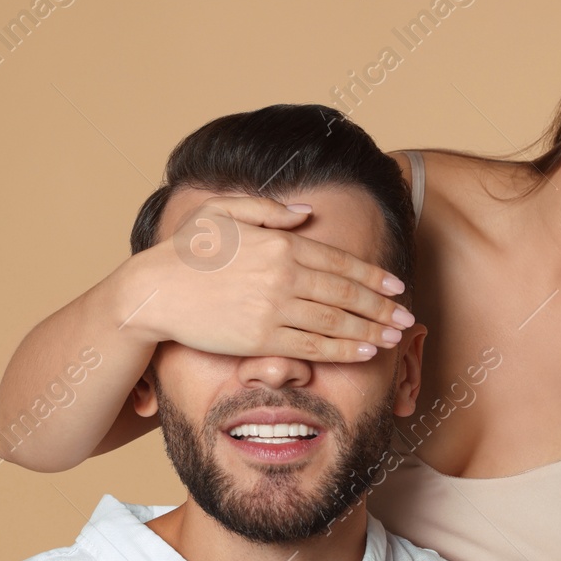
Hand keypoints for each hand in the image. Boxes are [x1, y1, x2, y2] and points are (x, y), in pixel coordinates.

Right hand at [129, 194, 413, 361]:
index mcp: (280, 242)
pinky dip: (342, 350)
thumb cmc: (187, 251)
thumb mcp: (224, 212)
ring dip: (370, 330)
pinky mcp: (261, 338)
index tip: (396, 286)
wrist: (154, 290)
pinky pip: (312, 346)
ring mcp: (274, 307)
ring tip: (393, 337)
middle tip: (406, 316)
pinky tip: (363, 352)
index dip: (373, 276)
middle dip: (382, 307)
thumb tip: (306, 212)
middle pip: (346, 293)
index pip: (340, 262)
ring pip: (335, 321)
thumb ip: (269, 208)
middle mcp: (283, 274)